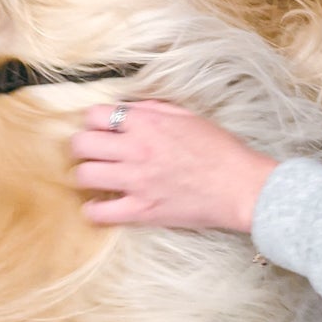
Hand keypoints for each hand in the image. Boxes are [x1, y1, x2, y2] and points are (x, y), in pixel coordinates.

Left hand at [71, 102, 276, 231]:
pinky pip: (100, 213)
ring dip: (86, 175)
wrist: (241, 186)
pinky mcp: (142, 210)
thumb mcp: (188, 117)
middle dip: (83, 147)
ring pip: (84, 175)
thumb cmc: (220, 150)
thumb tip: (128, 108)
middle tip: (93, 153)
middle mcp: (136, 149)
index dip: (94, 121)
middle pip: (81, 144)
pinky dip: (94, 210)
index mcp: (147, 123)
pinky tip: (100, 205)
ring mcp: (136, 181)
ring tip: (97, 178)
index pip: (95, 115)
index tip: (101, 129)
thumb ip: (154, 109)